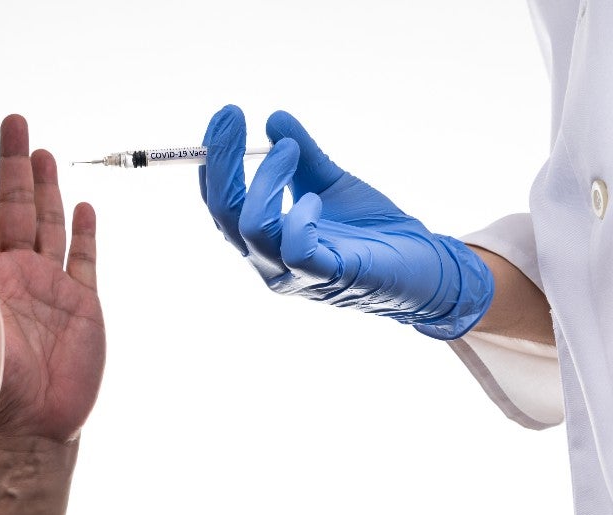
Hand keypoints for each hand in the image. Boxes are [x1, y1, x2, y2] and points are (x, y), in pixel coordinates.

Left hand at [0, 115, 105, 442]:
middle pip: (1, 201)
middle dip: (3, 159)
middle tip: (6, 117)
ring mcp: (37, 291)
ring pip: (40, 224)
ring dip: (40, 187)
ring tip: (38, 149)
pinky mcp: (75, 311)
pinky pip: (82, 261)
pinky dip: (85, 233)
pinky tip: (84, 208)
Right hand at [199, 106, 493, 339]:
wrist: (420, 263)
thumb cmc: (369, 229)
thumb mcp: (328, 181)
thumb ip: (302, 156)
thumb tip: (273, 118)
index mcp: (262, 238)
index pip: (219, 202)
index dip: (214, 160)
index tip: (225, 115)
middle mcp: (268, 260)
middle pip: (224, 214)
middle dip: (224, 162)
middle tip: (234, 115)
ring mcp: (294, 275)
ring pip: (253, 230)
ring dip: (265, 181)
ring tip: (288, 149)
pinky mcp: (329, 279)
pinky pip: (297, 253)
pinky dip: (300, 220)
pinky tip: (314, 199)